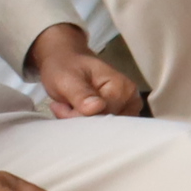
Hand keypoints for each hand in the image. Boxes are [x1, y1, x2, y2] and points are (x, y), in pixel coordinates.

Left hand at [25, 23, 141, 120]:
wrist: (68, 61)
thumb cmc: (67, 68)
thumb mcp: (67, 78)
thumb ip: (81, 94)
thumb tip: (97, 108)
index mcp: (122, 87)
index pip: (100, 116)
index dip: (77, 116)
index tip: (59, 106)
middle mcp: (131, 99)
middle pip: (103, 125)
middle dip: (78, 120)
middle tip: (62, 106)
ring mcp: (129, 108)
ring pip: (101, 129)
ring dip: (80, 123)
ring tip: (69, 106)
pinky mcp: (122, 114)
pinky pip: (103, 128)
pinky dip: (85, 124)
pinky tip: (76, 111)